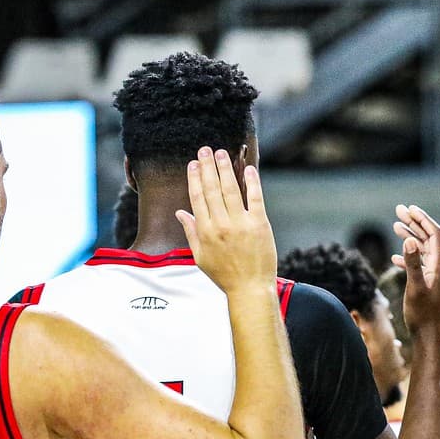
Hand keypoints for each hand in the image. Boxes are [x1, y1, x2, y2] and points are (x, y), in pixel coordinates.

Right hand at [178, 149, 277, 292]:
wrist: (249, 288)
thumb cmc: (224, 274)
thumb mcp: (200, 256)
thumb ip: (190, 232)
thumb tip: (180, 212)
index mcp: (205, 231)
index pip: (197, 198)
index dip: (195, 179)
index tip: (193, 164)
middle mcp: (221, 225)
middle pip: (212, 189)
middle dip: (208, 167)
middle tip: (205, 150)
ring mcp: (241, 224)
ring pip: (230, 190)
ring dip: (225, 169)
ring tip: (221, 153)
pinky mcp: (259, 224)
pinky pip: (254, 198)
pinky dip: (251, 182)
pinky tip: (247, 169)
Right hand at [389, 205, 439, 333]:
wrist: (429, 336)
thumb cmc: (423, 314)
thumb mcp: (415, 287)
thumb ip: (412, 263)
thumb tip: (409, 239)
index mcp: (439, 266)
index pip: (435, 235)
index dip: (423, 219)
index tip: (410, 209)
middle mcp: (438, 268)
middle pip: (428, 238)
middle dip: (414, 223)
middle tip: (399, 210)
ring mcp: (433, 276)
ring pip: (422, 250)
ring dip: (410, 236)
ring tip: (396, 225)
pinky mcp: (426, 285)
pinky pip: (418, 264)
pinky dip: (407, 256)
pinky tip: (395, 257)